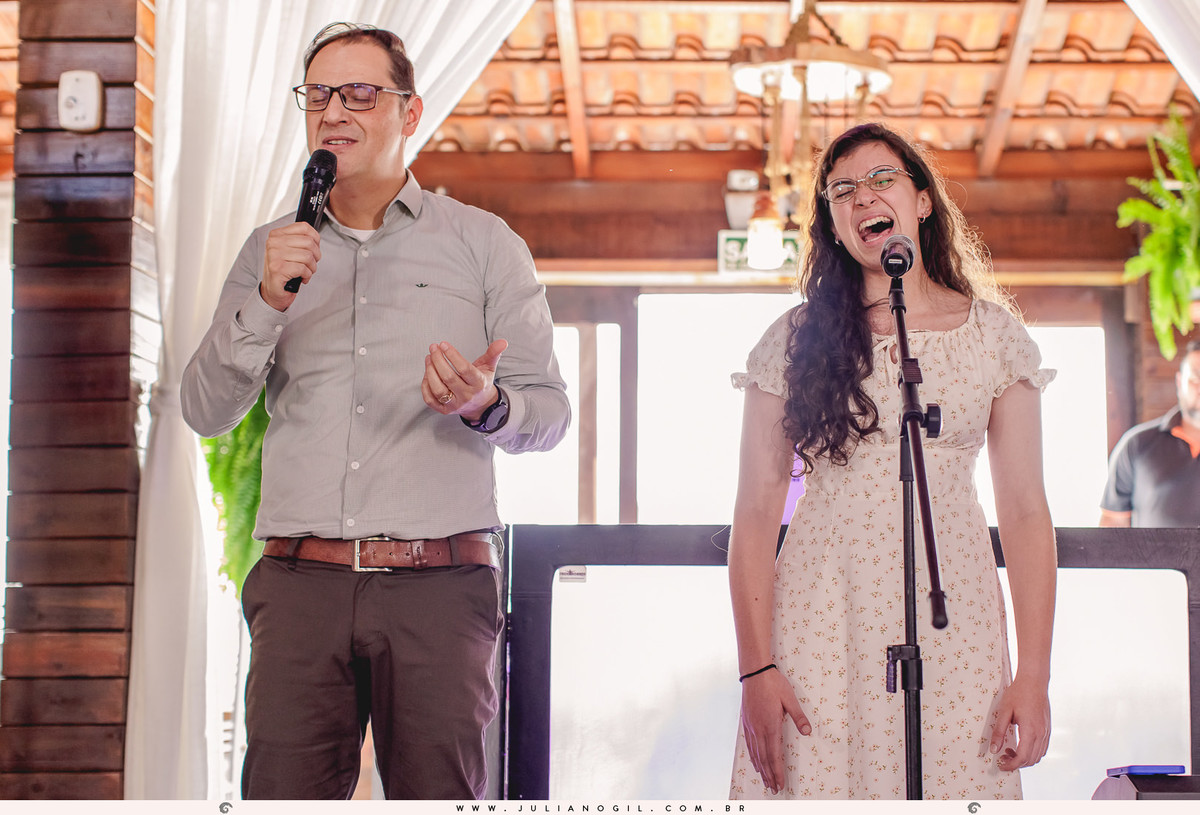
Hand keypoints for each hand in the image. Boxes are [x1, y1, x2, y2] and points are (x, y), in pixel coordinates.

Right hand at [260, 222, 320, 310]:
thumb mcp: (290, 250)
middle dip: (315, 256)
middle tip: (311, 264)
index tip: (313, 249)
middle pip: (309, 242)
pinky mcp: (277, 269)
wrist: (273, 290)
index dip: (315, 239)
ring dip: (312, 267)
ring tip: (306, 272)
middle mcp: (273, 242)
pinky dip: (307, 275)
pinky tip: (302, 278)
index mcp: (277, 235)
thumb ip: (300, 240)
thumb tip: (315, 237)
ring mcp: (274, 255)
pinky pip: (303, 268)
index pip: (304, 227)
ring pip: (308, 256)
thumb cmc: (284, 270)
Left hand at [422, 339, 507, 420]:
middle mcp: (467, 396)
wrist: (481, 406)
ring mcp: (455, 405)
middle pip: (448, 378)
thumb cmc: (482, 382)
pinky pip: (430, 400)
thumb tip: (503, 341)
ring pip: (438, 389)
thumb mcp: (489, 367)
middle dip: (438, 360)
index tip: (443, 344)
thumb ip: (493, 353)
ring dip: (430, 371)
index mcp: (479, 384)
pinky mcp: (445, 410)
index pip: (464, 369)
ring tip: (428, 358)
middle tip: (433, 348)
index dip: (452, 355)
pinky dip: (425, 386)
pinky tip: (427, 373)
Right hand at [740, 667, 810, 793]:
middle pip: (763, 758)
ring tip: (765, 780)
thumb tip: (808, 732)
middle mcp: (759, 729)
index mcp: (770, 725)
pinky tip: (754, 761)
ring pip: (755, 753)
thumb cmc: (774, 684)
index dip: (777, 771)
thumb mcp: (790, 699)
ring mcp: (751, 726)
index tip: (780, 783)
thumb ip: (799, 717)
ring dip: (761, 769)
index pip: (774, 755)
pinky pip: (749, 744)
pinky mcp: (747, 721)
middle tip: (773, 789)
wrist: (754, 672)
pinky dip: (753, 756)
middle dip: (769, 775)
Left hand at [989, 673, 1050, 770]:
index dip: (1011, 765)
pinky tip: (1020, 744)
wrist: (1034, 681)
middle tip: (1002, 757)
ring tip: (1009, 750)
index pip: (1022, 757)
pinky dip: (1032, 752)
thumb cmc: (1018, 693)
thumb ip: (999, 731)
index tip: (1000, 764)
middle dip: (1016, 763)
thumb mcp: (1004, 711)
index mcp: (1030, 731)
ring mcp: (1046, 732)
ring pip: (1038, 756)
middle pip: (1031, 760)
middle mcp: (1041, 734)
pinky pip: (1042, 748)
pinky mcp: (1048, 729)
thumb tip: (994, 749)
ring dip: (1024, 758)